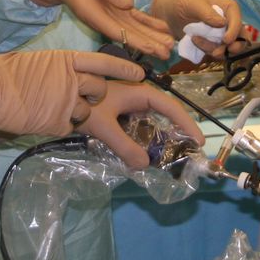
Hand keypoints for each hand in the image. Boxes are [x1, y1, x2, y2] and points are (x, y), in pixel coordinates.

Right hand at [0, 49, 144, 146]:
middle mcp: (71, 80)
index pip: (103, 63)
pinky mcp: (58, 123)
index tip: (140, 73)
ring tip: (53, 107)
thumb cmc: (1, 73)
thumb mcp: (33, 60)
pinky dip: (58, 125)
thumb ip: (54, 67)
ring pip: (88, 111)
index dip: (122, 68)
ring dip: (78, 112)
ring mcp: (66, 103)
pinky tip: (41, 119)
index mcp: (64, 59)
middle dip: (97, 96)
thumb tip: (58, 71)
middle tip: (86, 98)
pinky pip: (69, 127)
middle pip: (100, 89)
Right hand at [21, 0, 172, 57]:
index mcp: (94, 15)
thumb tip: (129, 4)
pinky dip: (147, 22)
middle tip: (168, 53)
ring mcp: (109, 15)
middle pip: (129, 34)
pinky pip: (132, 18)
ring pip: (133, 28)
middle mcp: (103, 19)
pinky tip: (161, 28)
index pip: (118, 32)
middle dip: (148, 44)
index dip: (136, 41)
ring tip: (169, 45)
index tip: (152, 49)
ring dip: (151, 36)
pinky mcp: (113, 8)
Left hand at [78, 82, 205, 169]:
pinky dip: (146, 140)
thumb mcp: (104, 126)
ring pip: (152, 123)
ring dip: (162, 138)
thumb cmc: (84, 105)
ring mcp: (130, 106)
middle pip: (165, 115)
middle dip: (178, 132)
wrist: (61, 96)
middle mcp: (138, 98)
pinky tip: (147, 155)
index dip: (187, 123)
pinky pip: (140, 128)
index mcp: (140, 93)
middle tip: (189, 153)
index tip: (199, 141)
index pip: (171, 107)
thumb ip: (124, 147)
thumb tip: (145, 166)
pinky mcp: (121, 115)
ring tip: (171, 157)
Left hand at [150, 0, 241, 59]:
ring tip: (196, 40)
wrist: (169, 12)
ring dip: (215, 49)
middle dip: (233, 47)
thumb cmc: (182, 2)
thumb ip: (208, 13)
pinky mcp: (214, 43)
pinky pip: (217, 51)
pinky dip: (207, 50)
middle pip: (241, 39)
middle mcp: (229, 22)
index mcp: (229, 8)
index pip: (238, 22)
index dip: (234, 32)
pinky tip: (194, 41)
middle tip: (219, 51)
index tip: (225, 40)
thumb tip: (222, 23)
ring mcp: (222, 34)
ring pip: (228, 48)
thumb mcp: (194, 4)